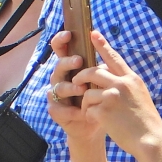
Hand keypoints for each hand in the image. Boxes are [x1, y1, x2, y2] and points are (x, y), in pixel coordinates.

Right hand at [47, 31, 103, 145]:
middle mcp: (60, 78)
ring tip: (82, 89)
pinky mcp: (55, 110)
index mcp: (70, 68)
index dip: (61, 40)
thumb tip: (105, 49)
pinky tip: (81, 112)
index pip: (61, 49)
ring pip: (58, 86)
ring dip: (70, 87)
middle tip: (79, 61)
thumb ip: (100, 68)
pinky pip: (59, 108)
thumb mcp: (101, 82)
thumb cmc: (97, 100)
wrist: (92, 127)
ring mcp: (56, 94)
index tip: (69, 34)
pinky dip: (71, 110)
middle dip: (67, 62)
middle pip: (59, 65)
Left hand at [73, 30, 161, 161]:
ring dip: (86, 101)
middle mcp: (122, 84)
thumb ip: (125, 84)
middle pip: (93, 71)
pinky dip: (88, 114)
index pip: (113, 58)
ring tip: (91, 110)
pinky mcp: (104, 111)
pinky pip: (87, 108)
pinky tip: (95, 120)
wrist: (152, 141)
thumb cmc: (146, 122)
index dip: (102, 45)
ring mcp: (112, 97)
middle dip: (82, 75)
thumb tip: (110, 75)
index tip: (92, 33)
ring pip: (88, 91)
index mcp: (131, 80)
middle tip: (77, 81)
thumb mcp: (140, 96)